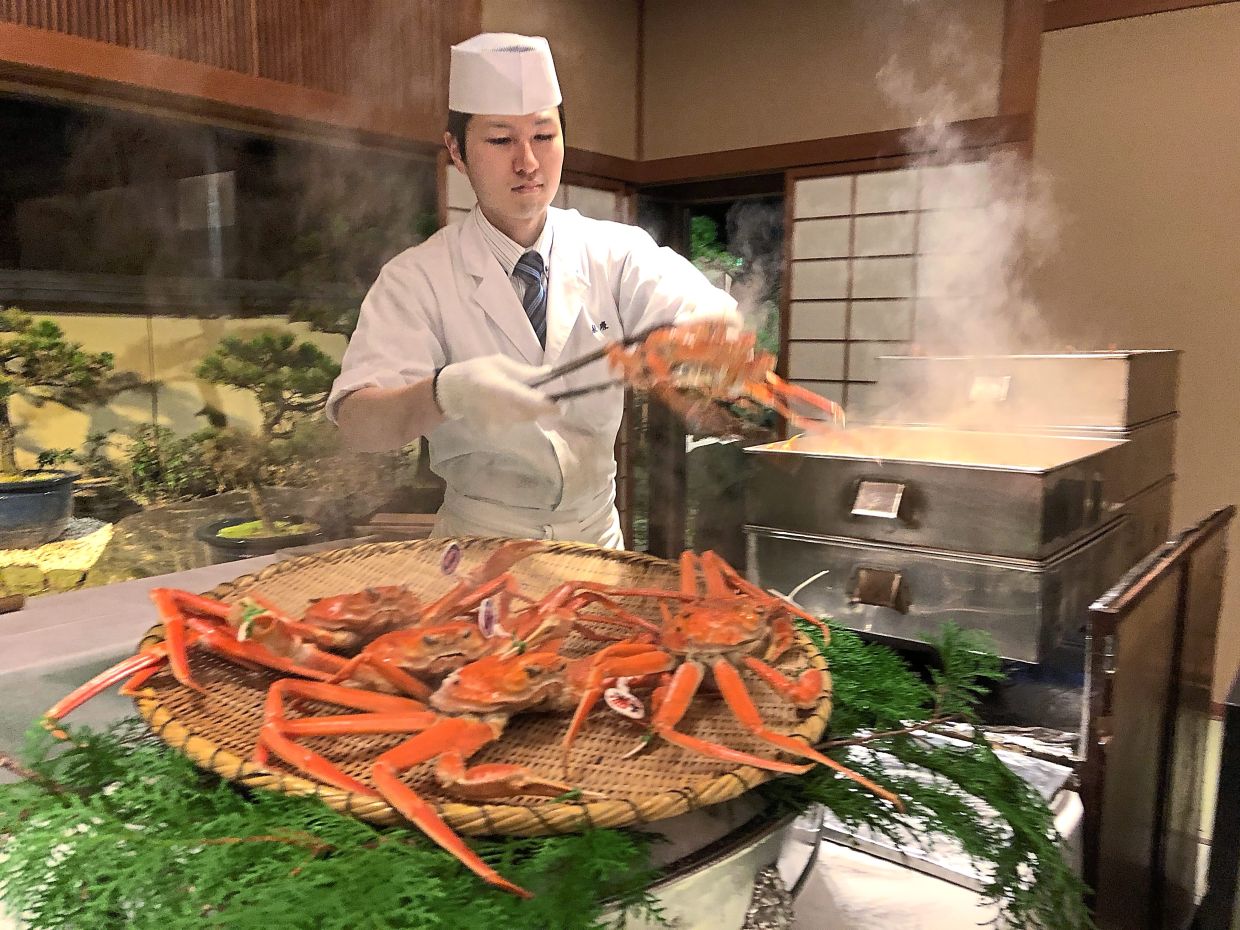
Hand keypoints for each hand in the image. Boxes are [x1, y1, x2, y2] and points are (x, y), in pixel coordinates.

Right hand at [435, 355, 557, 428]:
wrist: (450, 392)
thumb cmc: (475, 371)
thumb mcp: (499, 363)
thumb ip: (525, 372)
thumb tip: (551, 373)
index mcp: (497, 388)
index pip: (526, 399)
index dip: (546, 405)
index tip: (561, 405)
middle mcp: (496, 408)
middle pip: (530, 413)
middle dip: (543, 408)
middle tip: (552, 399)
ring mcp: (494, 422)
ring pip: (525, 419)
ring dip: (532, 411)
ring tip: (522, 398)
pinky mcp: (493, 431)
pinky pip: (515, 423)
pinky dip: (519, 416)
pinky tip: (509, 407)